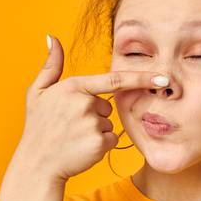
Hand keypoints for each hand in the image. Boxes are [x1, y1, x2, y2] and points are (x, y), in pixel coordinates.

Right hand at [14, 34, 168, 183]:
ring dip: (96, 131)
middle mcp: (84, 103)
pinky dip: (100, 145)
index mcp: (74, 87)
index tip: (163, 77)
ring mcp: (92, 124)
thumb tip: (52, 37)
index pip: (115, 80)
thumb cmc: (38, 127)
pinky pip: (111, 140)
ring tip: (73, 137)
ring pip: (108, 124)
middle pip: (107, 106)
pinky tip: (80, 148)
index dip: (142, 78)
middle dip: (95, 115)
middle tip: (71, 126)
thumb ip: (50, 65)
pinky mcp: (99, 143)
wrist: (37, 163)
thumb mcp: (38, 92)